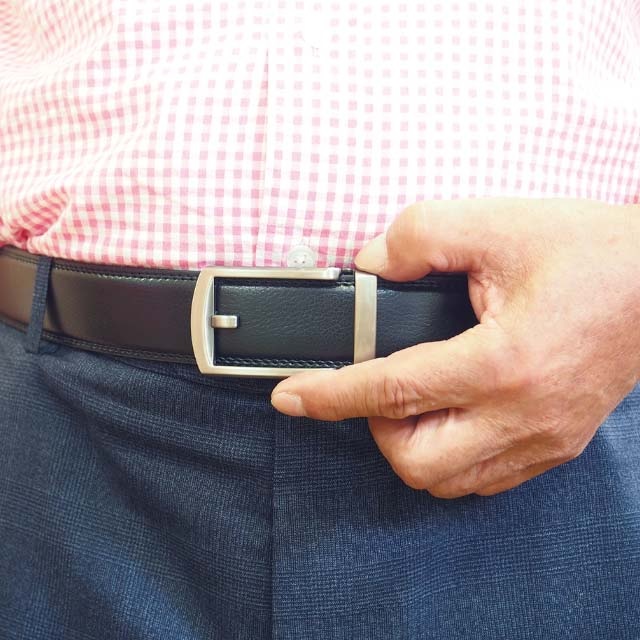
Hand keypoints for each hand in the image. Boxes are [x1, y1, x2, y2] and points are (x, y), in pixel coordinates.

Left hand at [270, 198, 639, 496]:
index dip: (329, 394)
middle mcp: (522, 414)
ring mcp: (541, 439)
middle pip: (414, 460)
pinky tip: (448, 417)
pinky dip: (449, 456)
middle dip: (375, 427)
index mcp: (503, 361)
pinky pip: (484, 480)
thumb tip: (370, 263)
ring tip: (412, 400)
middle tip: (378, 385)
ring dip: (410, 443)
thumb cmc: (589, 253)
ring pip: (447, 482)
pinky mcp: (554, 445)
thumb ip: (420, 235)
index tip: (290, 396)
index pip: (391, 390)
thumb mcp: (497, 223)